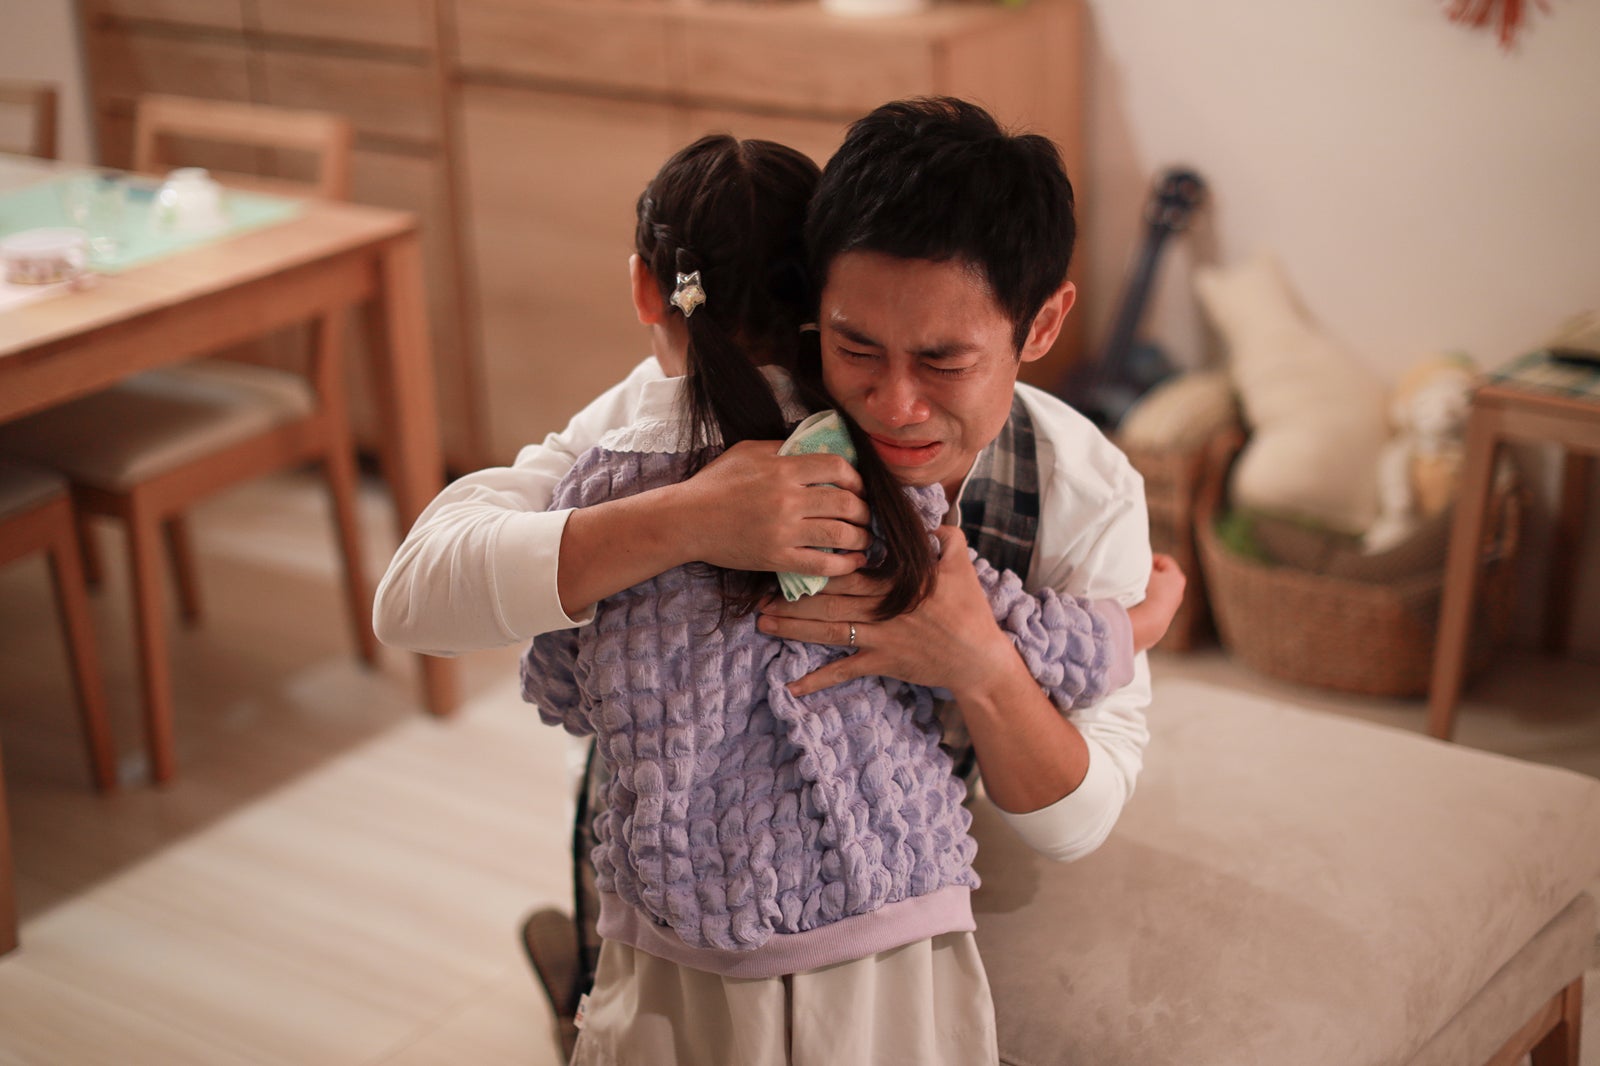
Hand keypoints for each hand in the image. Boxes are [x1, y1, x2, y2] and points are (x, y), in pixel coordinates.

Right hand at [673, 439, 873, 576]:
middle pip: (845, 502)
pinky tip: (854, 563)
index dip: (857, 478)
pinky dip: (844, 565)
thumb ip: (783, 448)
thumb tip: (814, 448)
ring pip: (839, 534)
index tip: (859, 487)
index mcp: (782, 468)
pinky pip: (821, 564)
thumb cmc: (715, 482)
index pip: (837, 467)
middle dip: (863, 510)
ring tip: (864, 539)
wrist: (686, 519)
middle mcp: (788, 499)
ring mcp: (783, 530)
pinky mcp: (776, 557)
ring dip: (860, 538)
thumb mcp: (748, 451)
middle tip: (865, 515)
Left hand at [758, 525, 1013, 697]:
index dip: (816, 569)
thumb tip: (927, 521)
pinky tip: (792, 687)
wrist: (979, 657)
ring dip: (794, 629)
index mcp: (896, 581)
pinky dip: (819, 680)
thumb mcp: (962, 561)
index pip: (848, 571)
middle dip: (792, 600)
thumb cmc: (969, 608)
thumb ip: (944, 535)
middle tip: (758, 598)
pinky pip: (846, 671)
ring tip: (763, 625)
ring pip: (830, 631)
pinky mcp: (883, 663)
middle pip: (829, 601)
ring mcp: (881, 637)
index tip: (788, 563)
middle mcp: (883, 608)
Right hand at [1128, 552, 1186, 651]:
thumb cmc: (1148, 594)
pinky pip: (1157, 600)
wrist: (1151, 621)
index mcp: (1177, 576)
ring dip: (1149, 586)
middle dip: (1150, 573)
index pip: (1164, 560)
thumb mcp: (1145, 573)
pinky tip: (1139, 600)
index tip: (1139, 562)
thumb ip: (1143, 565)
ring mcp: (1174, 603)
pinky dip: (1149, 598)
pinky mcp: (1167, 614)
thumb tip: (1137, 562)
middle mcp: (1179, 589)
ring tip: (1136, 588)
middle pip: (1163, 574)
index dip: (1150, 558)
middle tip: (1137, 574)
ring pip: (1160, 588)